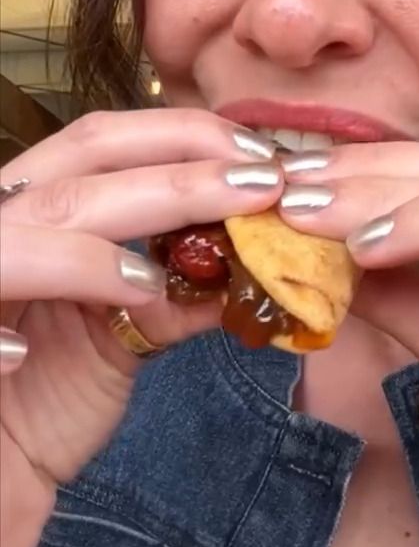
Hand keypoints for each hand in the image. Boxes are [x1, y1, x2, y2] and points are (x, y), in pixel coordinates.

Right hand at [0, 109, 281, 546]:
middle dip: (179, 174)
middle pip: (79, 165)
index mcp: (36, 211)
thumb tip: (258, 261)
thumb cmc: (41, 409)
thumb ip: (174, 296)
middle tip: (262, 187)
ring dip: (102, 246)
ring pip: (29, 229)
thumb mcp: (121, 342)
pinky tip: (34, 351)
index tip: (264, 161)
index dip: (185, 137)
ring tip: (160, 281)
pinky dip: (12, 316)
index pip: (103, 142)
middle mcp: (0, 224)